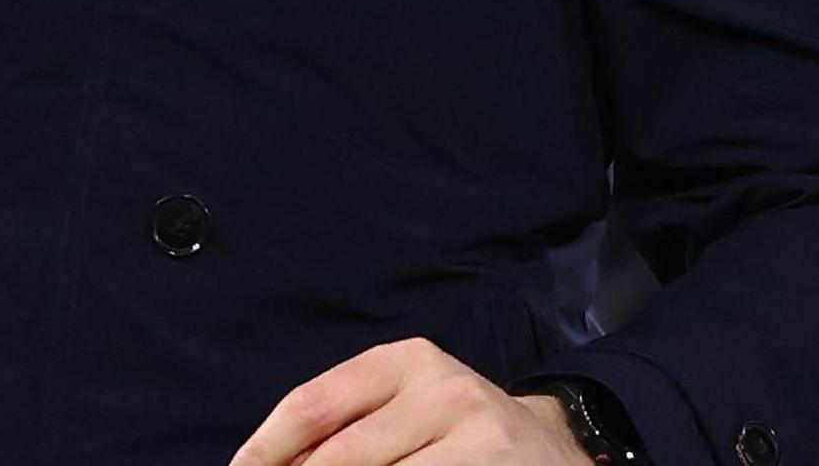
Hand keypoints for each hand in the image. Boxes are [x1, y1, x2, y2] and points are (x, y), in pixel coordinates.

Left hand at [228, 340, 587, 465]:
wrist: (551, 449)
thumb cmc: (455, 430)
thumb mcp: (404, 406)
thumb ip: (343, 427)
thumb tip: (269, 462)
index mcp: (405, 363)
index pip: (315, 406)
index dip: (267, 448)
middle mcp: (443, 390)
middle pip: (341, 456)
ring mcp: (475, 435)